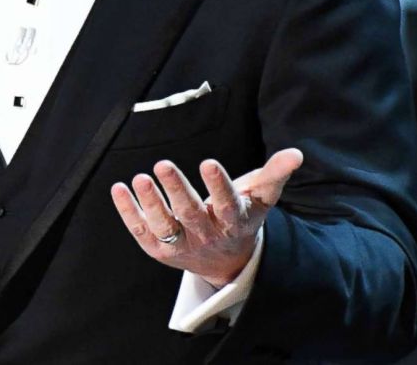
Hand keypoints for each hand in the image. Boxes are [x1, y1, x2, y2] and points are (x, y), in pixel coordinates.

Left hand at [111, 148, 303, 285]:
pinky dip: (128, 212)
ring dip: (150, 203)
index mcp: (233, 223)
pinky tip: (119, 188)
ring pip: (164, 227)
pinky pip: (141, 231)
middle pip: (190, 215)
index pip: (227, 205)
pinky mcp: (159, 250)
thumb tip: (296, 153)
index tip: (209, 162)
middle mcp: (206, 236)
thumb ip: (275, 174)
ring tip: (140, 177)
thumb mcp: (261, 198)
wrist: (226, 262)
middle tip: (162, 164)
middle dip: (176, 190)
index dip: (219, 185)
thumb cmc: (241, 217)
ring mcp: (181, 246)